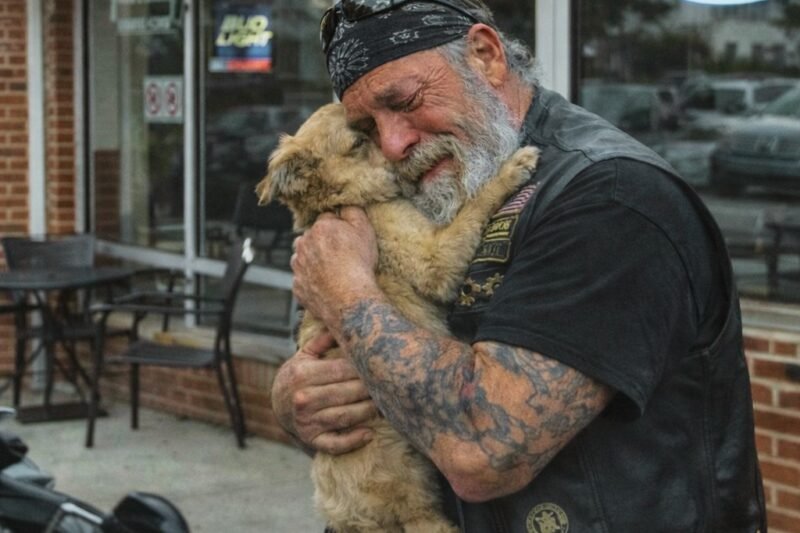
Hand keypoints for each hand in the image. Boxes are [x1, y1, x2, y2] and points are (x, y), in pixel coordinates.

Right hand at [271, 331, 376, 454]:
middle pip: (347, 392)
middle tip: (390, 384)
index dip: (364, 368)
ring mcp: (307, 421)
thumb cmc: (298, 376)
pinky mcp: (311, 439)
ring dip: (369, 411)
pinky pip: (335, 444)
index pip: (342, 370)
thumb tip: (346, 320)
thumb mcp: (304, 355)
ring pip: (346, 416)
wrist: (277, 405)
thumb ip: (323, 340)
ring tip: (385, 404)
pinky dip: (353, 441)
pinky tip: (369, 433)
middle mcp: (303, 398)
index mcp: (303, 374)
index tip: (381, 365)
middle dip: (370, 388)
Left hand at [291, 207, 378, 326]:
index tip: (348, 238)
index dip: (339, 228)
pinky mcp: (298, 287)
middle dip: (322, 244)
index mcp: (319, 228)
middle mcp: (303, 245)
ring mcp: (298, 267)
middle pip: (312, 238)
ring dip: (314, 262)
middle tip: (341, 256)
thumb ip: (353, 211)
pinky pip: (303, 280)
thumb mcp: (365, 230)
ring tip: (333, 272)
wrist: (350, 299)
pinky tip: (327, 286)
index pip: (327, 219)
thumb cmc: (358, 264)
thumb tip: (345, 205)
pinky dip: (312, 281)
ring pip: (303, 259)